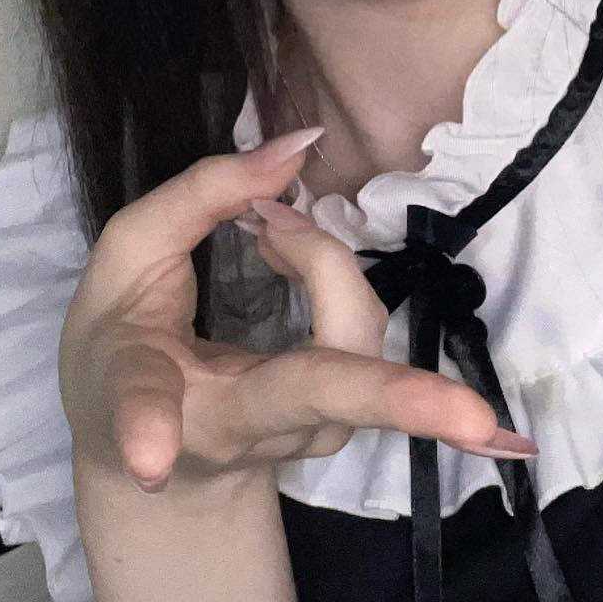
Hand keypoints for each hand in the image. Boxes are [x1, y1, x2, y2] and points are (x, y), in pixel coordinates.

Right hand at [58, 129, 536, 491]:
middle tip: (474, 420)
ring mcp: (307, 435)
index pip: (147, 407)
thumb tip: (298, 144)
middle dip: (399, 405)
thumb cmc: (128, 343)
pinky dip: (325, 268)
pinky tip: (282, 242)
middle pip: (325, 400)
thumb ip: (200, 194)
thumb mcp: (128, 257)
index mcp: (152, 396)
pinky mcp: (343, 423)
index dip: (146, 426)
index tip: (148, 456)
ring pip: (355, 333)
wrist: (152, 453)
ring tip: (261, 223)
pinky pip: (357, 325)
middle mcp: (240, 432)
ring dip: (316, 255)